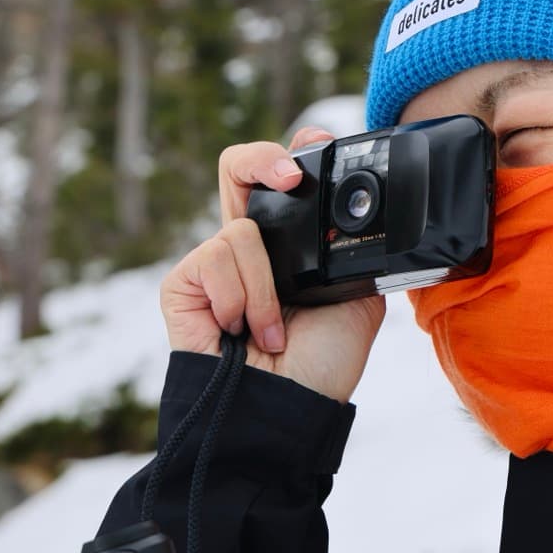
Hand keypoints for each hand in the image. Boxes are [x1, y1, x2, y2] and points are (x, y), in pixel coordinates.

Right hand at [160, 126, 385, 403]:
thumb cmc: (321, 365)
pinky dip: (240, 299)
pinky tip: (241, 332)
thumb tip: (370, 217)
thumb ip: (356, 251)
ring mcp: (211, 266)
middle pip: (237, 170)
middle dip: (261, 159)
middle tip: (289, 176)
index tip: (318, 144)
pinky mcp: (182, 286)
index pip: (279, 182)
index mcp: (286, 248)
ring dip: (266, 289)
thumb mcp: (359, 297)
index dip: (292, 154)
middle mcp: (246, 250)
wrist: (291, 408)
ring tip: (271, 331)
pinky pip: (214, 261)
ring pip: (240, 233)